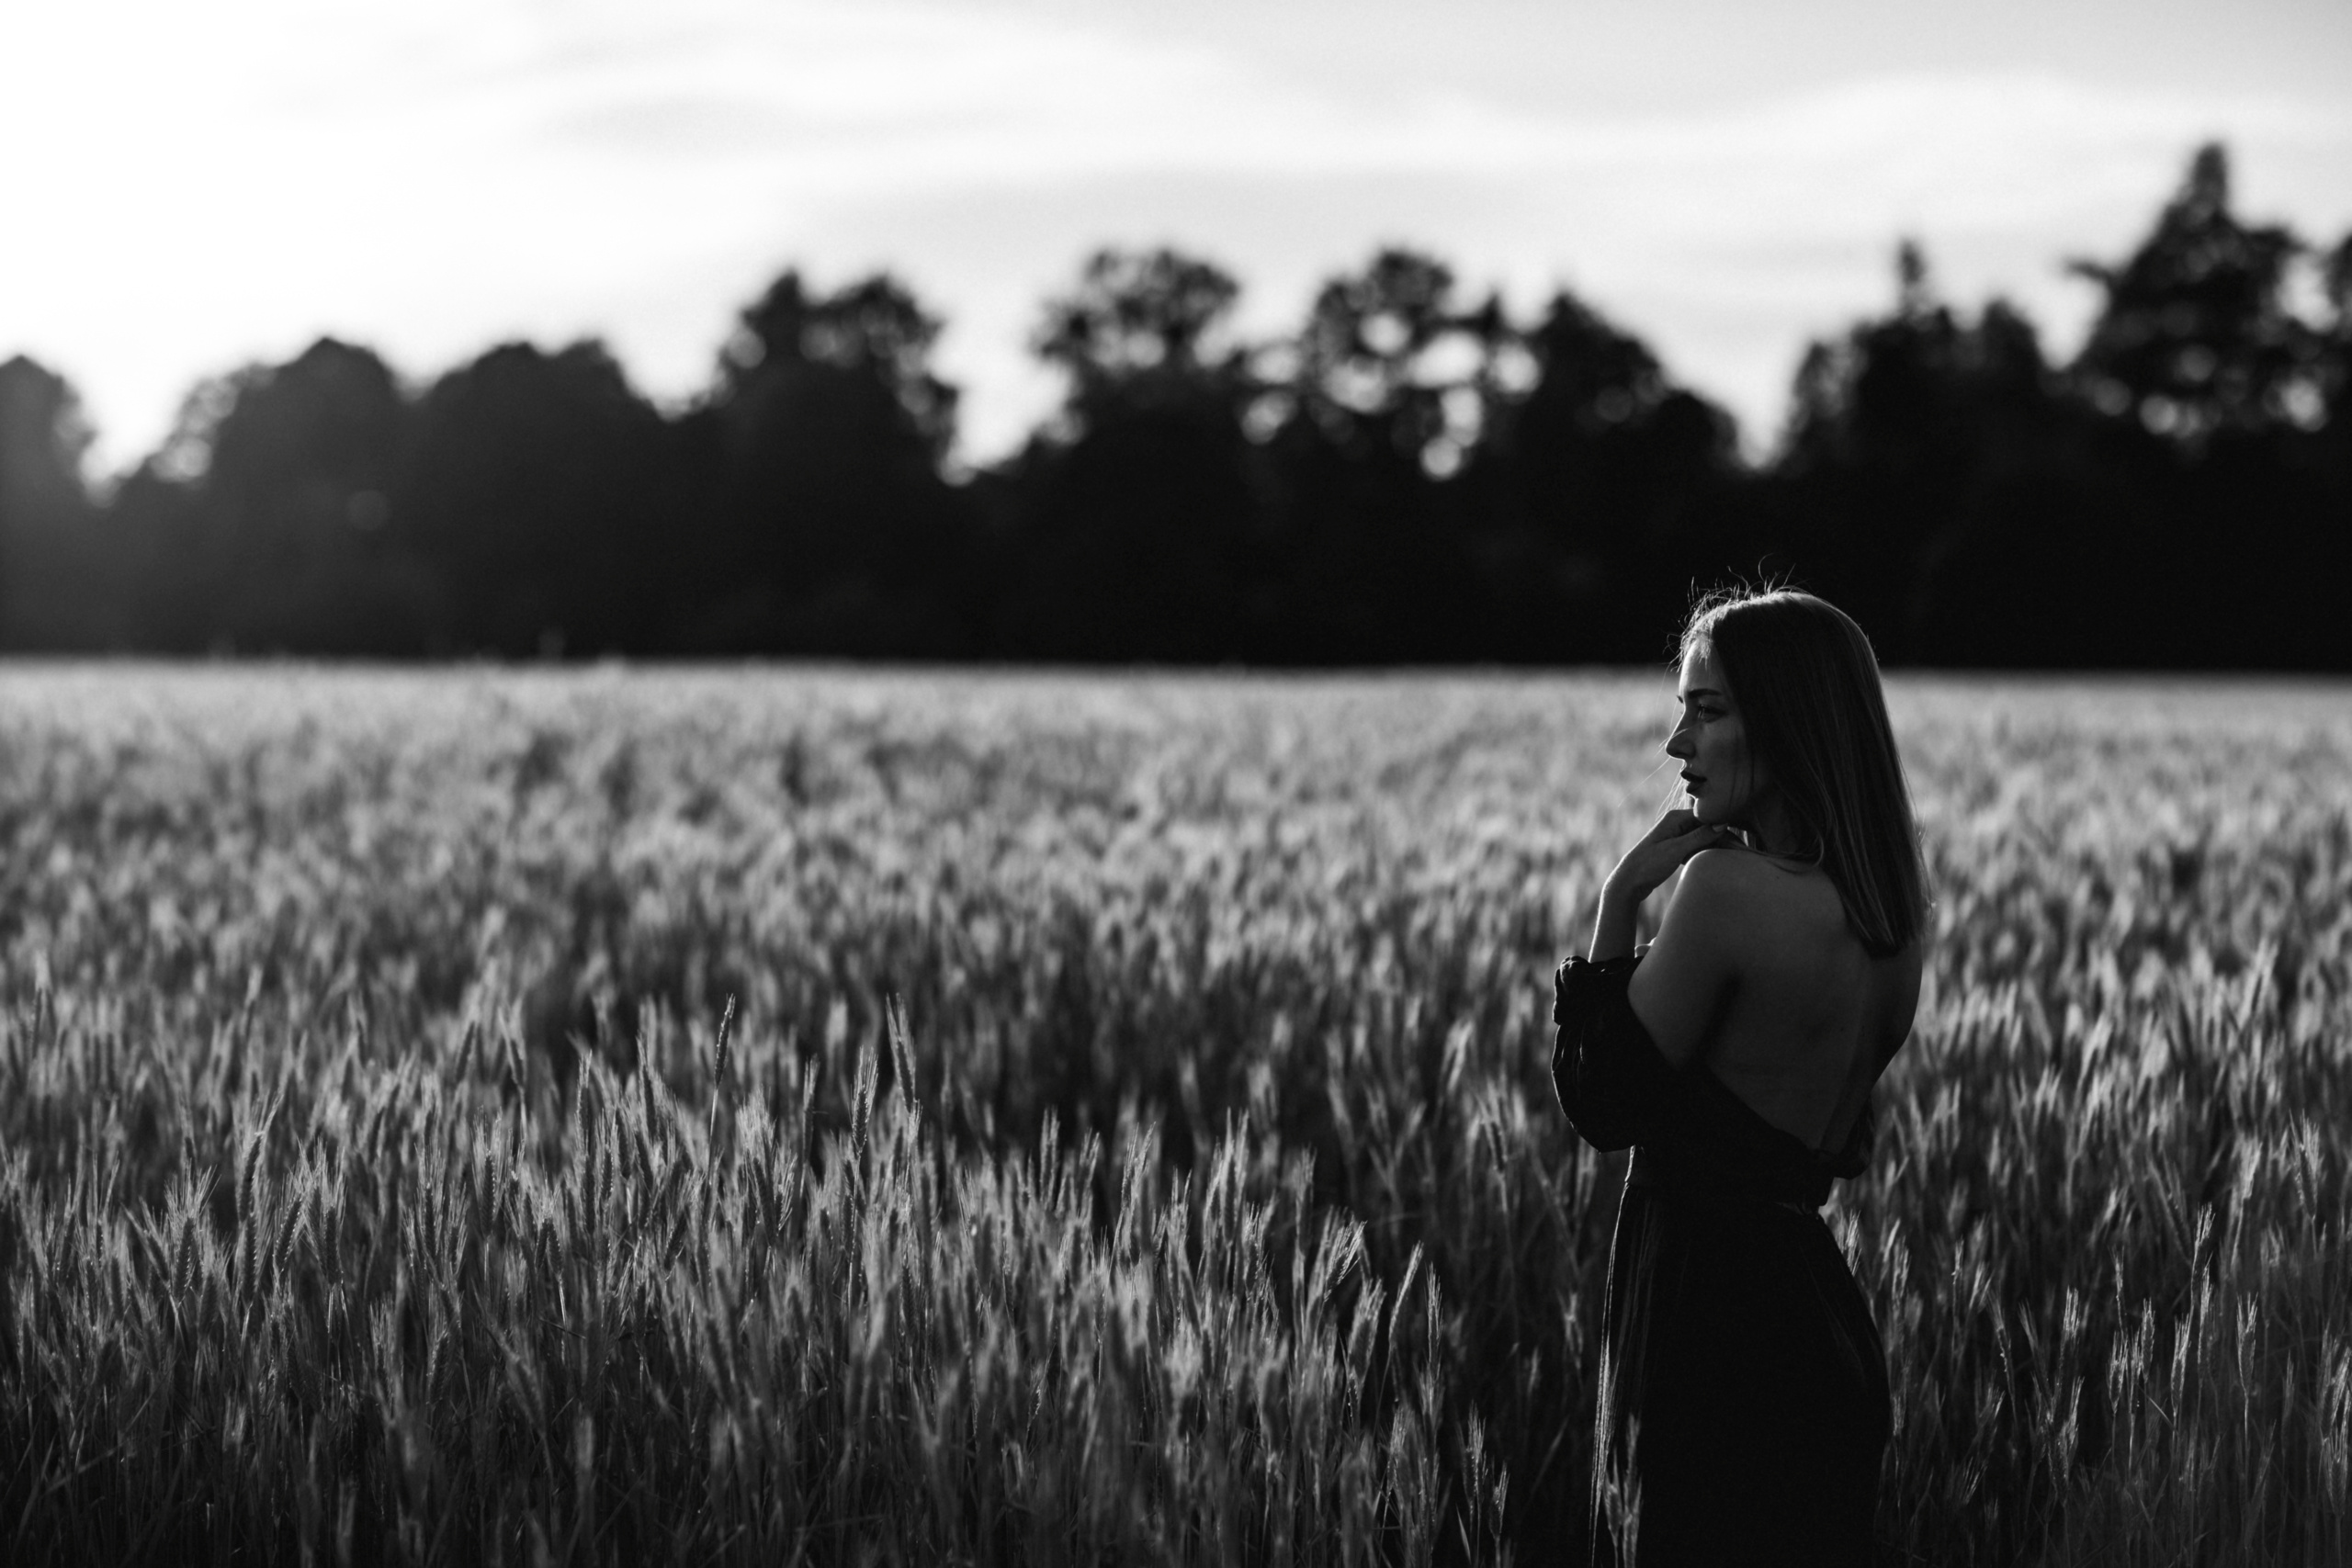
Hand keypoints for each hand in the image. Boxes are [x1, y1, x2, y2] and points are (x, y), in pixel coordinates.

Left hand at [1586, 808, 1730, 960]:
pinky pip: (1696, 848)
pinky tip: (1714, 863)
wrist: (1627, 881)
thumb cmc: (1648, 864)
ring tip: (1731, 859)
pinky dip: (1705, 854)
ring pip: (1703, 838)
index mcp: (1676, 818)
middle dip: (1723, 840)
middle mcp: (1676, 823)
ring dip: (1715, 848)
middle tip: (1740, 854)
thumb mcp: (1676, 850)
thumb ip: (1698, 836)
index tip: (1740, 844)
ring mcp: (1675, 836)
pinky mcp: (1675, 848)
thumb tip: (1721, 823)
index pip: (1708, 818)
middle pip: (1707, 828)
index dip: (1725, 830)